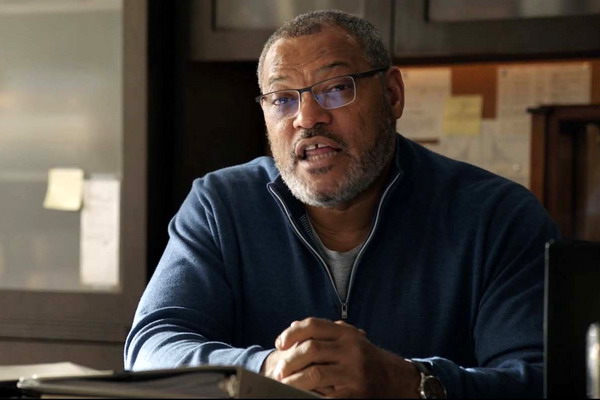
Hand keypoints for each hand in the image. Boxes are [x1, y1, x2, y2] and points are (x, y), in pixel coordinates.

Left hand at [261, 317, 419, 397]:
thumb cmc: (365, 357)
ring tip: (284, 385)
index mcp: (346, 333)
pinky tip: (302, 396)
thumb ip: (325, 332)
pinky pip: (327, 396)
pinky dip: (311, 396)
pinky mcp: (355, 392)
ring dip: (294, 381)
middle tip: (278, 371)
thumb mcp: (349, 338)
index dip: (291, 333)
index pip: (312, 325)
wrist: (395, 378)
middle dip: (289, 361)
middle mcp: (350, 349)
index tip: (279, 344)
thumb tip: (293, 328)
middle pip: (310, 349)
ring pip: (314, 374)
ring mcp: (353, 372)